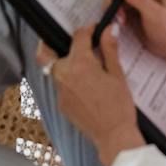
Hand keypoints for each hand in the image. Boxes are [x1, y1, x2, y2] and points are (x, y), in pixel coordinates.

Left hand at [37, 26, 143, 165]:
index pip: (78, 36)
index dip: (87, 30)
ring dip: (61, 63)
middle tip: (65, 40)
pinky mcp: (61, 105)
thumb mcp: (118, 74)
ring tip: (80, 64)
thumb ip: (110, 49)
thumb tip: (108, 29)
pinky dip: (68, 80)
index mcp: (80, 64)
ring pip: (52, 70)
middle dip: (52, 43)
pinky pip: (59, 86)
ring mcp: (60, 92)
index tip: (95, 31)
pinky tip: (84, 84)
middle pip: (46, 53)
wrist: (113, 137)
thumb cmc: (119, 106)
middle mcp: (64, 75)